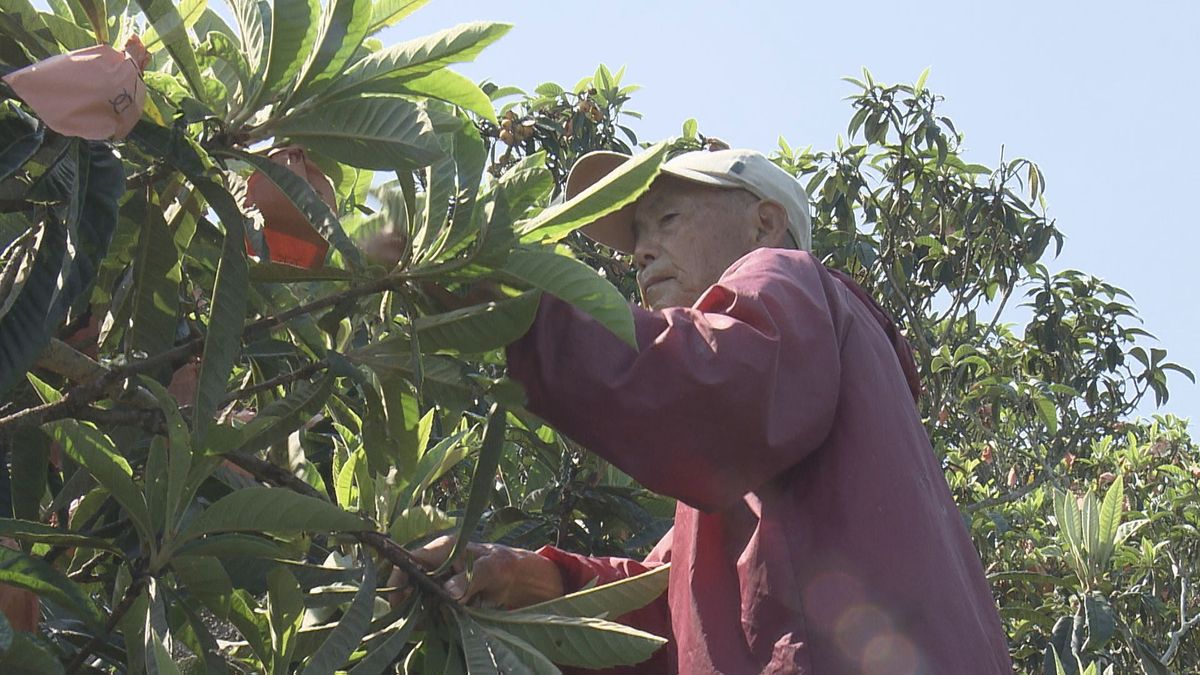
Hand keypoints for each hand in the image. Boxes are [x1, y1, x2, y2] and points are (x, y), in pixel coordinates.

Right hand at [388, 535, 564, 609]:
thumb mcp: (489, 569)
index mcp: (443, 550)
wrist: (514, 577)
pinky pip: (430, 609)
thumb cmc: (501, 564)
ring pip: (418, 598)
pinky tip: (441, 624)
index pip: (410, 559)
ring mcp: (438, 581)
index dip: (400, 576)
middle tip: (417, 617)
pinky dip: (433, 618)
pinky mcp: (443, 596)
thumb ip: (469, 580)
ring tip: (434, 621)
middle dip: (409, 600)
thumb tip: (450, 593)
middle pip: (409, 582)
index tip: (401, 596)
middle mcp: (435, 565)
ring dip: (423, 612)